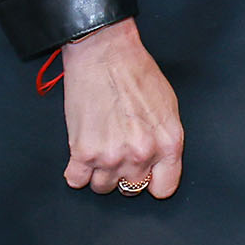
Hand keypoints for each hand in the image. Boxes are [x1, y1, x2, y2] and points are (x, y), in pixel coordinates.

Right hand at [59, 18, 184, 197]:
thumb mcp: (168, 108)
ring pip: (102, 187)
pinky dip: (77, 171)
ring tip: (100, 147)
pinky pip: (76, 180)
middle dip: (125, 173)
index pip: (164, 188)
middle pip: (131, 188)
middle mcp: (142, 154)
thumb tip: (158, 161)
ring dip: (99, 172)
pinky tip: (82, 152)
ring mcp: (111, 156)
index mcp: (169, 143)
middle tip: (119, 152)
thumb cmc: (138, 74)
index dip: (153, 182)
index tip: (146, 176)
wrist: (105, 55)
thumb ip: (164, 140)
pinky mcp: (82, 152)